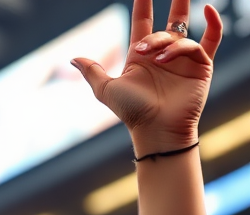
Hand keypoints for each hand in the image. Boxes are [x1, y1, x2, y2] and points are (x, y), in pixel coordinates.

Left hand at [72, 0, 221, 152]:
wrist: (157, 129)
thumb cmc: (133, 112)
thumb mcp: (107, 90)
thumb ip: (92, 72)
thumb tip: (73, 58)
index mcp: (141, 56)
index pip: (143, 21)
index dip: (142, 3)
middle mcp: (163, 55)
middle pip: (171, 20)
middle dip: (175, 1)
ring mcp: (183, 59)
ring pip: (179, 35)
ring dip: (167, 43)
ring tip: (158, 59)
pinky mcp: (201, 65)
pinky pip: (211, 38)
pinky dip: (213, 23)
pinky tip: (207, 10)